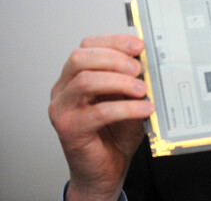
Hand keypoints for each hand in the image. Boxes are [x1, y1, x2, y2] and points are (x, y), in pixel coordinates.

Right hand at [48, 34, 154, 200]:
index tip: (138, 45)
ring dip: (120, 82)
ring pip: (86, 81)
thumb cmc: (115, 132)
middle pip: (81, 58)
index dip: (114, 41)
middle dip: (115, 59)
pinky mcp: (69, 129)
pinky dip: (126, 108)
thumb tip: (148, 60)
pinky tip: (144, 109)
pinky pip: (98, 112)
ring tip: (142, 90)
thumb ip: (132, 78)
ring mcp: (63, 109)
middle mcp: (64, 89)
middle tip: (139, 68)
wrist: (107, 168)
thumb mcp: (127, 97)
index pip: (88, 46)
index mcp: (75, 76)